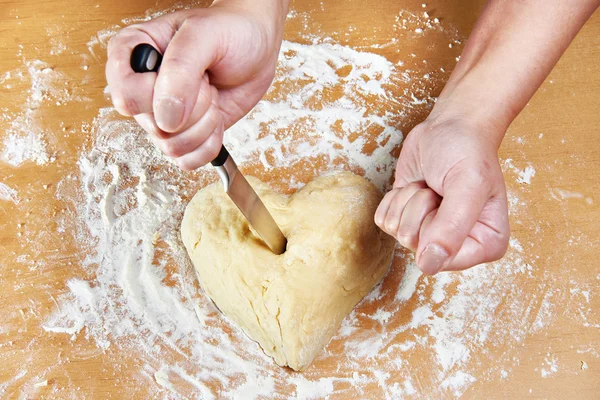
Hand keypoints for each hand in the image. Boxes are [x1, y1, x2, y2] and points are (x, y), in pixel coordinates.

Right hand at [106, 0, 287, 169]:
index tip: (185, 75)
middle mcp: (141, 89)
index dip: (158, 95)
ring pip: (171, 146)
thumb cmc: (229, 30)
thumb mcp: (203, 35)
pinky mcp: (184, 135)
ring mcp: (161, 116)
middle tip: (206, 80)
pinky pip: (186, 160)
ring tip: (212, 94)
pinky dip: (209, 144)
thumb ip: (180, 70)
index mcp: (132, 55)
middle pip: (154, 126)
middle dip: (193, 107)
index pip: (126, 96)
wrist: (257, 45)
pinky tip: (216, 119)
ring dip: (204, 124)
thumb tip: (167, 118)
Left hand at [375, 116, 509, 274]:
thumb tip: (429, 266)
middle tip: (439, 188)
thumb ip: (452, 228)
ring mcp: (428, 234)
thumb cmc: (467, 151)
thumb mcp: (468, 185)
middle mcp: (456, 245)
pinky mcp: (406, 219)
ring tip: (430, 185)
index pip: (444, 260)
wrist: (450, 126)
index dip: (436, 227)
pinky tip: (415, 185)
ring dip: (408, 199)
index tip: (450, 201)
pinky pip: (383, 221)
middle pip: (415, 244)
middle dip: (421, 208)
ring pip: (397, 232)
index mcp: (485, 244)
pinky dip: (394, 198)